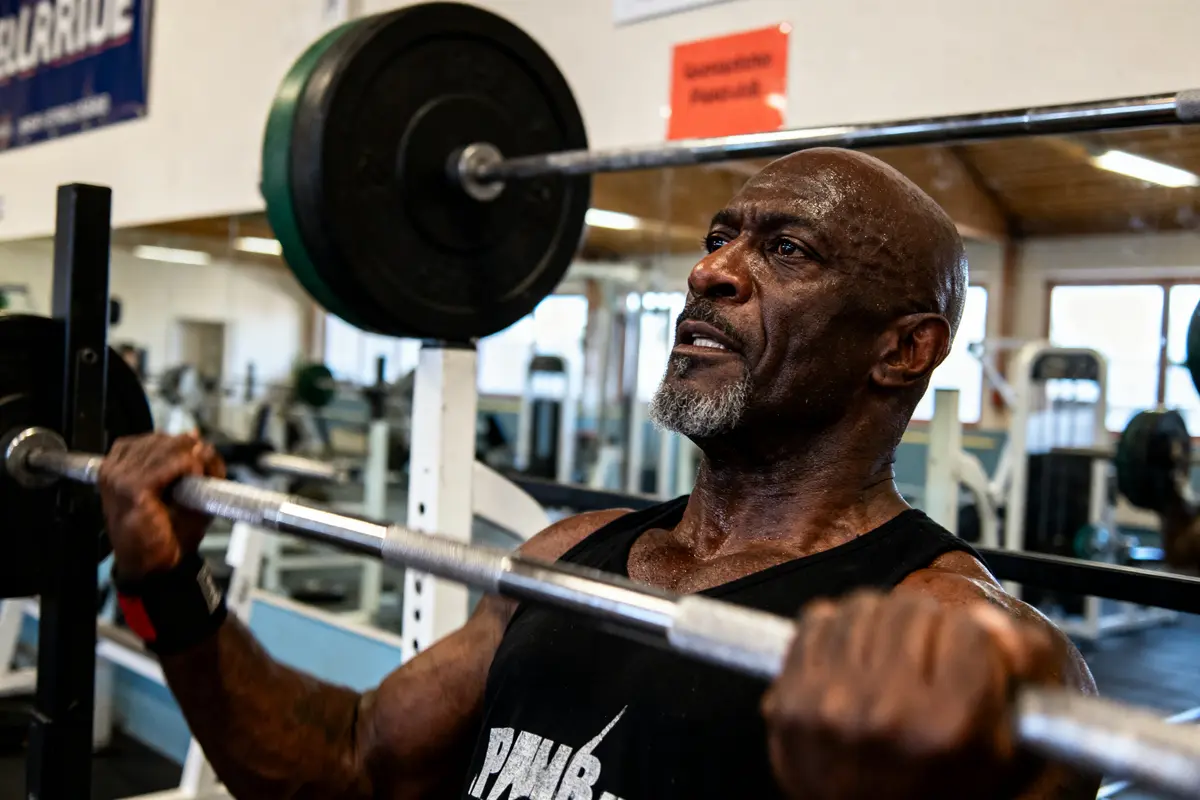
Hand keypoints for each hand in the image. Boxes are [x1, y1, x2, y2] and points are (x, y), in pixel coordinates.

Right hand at [98, 433, 225, 579]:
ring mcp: (119, 477)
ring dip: (191, 458)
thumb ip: (196, 463)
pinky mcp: (131, 488)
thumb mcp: (187, 491)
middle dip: (188, 450)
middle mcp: (114, 468)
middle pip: (160, 439)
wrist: (155, 567)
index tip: (195, 457)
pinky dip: (187, 466)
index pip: (153, 438)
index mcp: (119, 466)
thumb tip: (200, 440)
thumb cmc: (166, 533)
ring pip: (165, 447)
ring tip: (199, 476)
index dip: (179, 444)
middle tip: (202, 469)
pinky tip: (195, 476)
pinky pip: (168, 464)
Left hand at [762, 590, 1051, 799]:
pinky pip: (817, 620)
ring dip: (880, 625)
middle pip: (912, 609)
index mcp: (948, 730)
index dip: (973, 642)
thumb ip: (1020, 673)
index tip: (966, 659)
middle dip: (926, 627)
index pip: (969, 631)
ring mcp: (831, 706)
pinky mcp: (789, 701)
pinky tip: (851, 661)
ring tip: (888, 659)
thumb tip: (988, 618)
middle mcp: (887, 714)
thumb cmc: (943, 790)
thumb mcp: (1010, 750)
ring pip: (863, 606)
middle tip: (925, 657)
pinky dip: (836, 631)